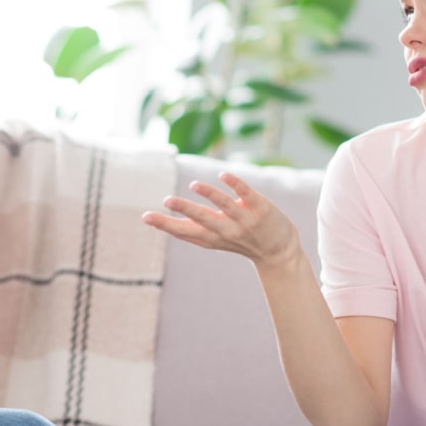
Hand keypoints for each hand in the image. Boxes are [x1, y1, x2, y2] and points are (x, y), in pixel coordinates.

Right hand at [142, 173, 300, 266]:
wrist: (279, 251)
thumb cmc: (240, 241)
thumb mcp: (214, 240)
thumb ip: (191, 231)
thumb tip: (160, 224)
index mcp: (211, 237)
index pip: (184, 232)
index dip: (165, 225)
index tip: (146, 217)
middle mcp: (225, 230)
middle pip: (202, 220)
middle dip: (185, 210)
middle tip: (167, 200)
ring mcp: (244, 220)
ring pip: (224, 206)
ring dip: (209, 195)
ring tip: (194, 185)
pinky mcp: (260, 208)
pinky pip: (246, 194)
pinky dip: (234, 184)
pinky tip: (222, 175)